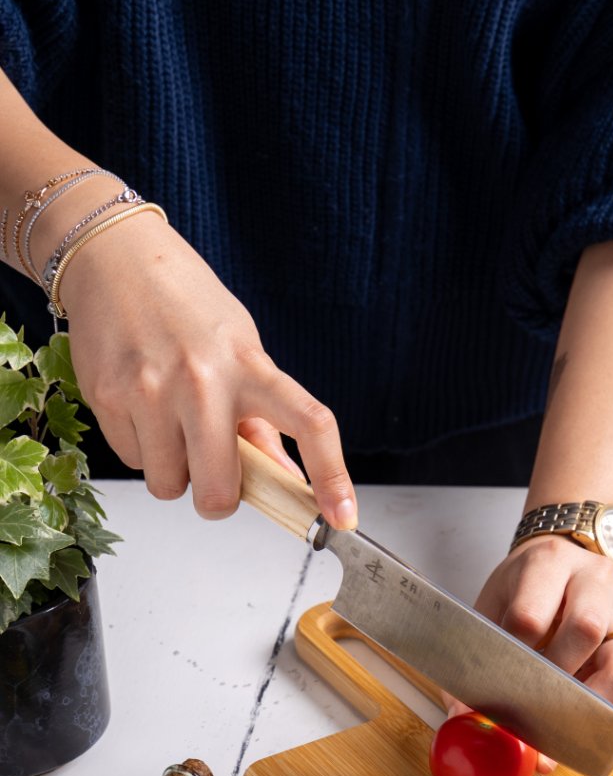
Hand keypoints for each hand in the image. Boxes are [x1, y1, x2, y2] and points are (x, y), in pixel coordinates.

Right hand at [59, 215, 356, 527]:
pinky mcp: (106, 397)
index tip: (343, 517)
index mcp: (250, 365)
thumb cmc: (188, 307)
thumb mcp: (242, 350)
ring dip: (174, 471)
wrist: (115, 258)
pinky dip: (141, 448)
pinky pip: (131, 461)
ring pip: (169, 486)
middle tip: (214, 469)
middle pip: (219, 493)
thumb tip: (288, 482)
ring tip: (171, 423)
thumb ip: (264, 421)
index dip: (333, 477)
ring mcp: (150, 390)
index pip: (309, 424)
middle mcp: (202, 380)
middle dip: (218, 498)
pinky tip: (141, 406)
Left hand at [470, 536, 612, 768]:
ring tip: (557, 717)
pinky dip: (602, 703)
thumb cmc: (525, 586)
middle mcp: (595, 578)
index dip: (512, 658)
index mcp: (549, 561)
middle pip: (584, 630)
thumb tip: (461, 717)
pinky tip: (578, 711)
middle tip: (529, 704)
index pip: (530, 616)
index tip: (497, 685)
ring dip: (584, 700)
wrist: (567, 559)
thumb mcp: (495, 603)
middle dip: (553, 679)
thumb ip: (477, 653)